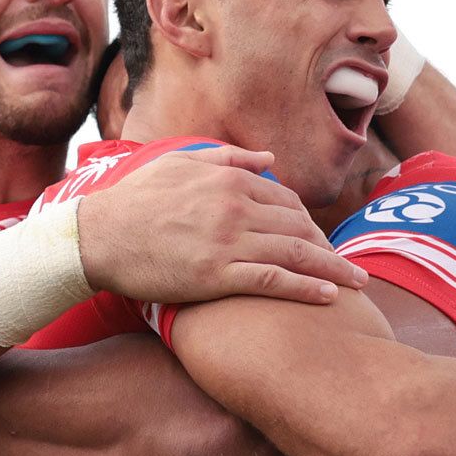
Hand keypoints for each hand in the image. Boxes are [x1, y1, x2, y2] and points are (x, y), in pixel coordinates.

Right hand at [79, 145, 367, 304]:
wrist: (98, 237)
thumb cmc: (134, 201)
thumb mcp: (180, 163)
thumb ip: (228, 158)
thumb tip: (268, 159)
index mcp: (229, 179)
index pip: (286, 199)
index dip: (308, 220)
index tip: (321, 238)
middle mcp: (236, 207)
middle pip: (299, 226)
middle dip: (328, 245)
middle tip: (348, 264)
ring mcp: (229, 241)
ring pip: (296, 253)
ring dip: (332, 268)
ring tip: (357, 281)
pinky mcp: (218, 275)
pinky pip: (274, 280)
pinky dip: (307, 288)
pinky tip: (329, 296)